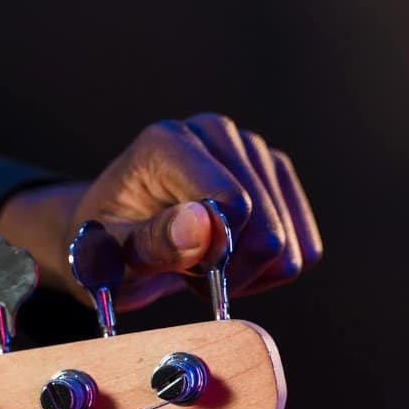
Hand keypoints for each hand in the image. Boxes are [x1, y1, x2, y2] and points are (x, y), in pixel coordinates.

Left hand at [0, 113, 322, 309]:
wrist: (113, 241)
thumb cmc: (103, 249)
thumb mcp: (109, 258)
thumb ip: (152, 242)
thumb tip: (205, 224)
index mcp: (168, 143)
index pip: (232, 205)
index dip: (216, 256)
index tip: (183, 273)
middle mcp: (215, 133)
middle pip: (267, 230)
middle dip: (231, 270)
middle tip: (188, 276)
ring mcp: (252, 150)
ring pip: (289, 243)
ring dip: (248, 273)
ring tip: (201, 265)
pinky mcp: (276, 176)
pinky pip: (304, 249)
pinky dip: (269, 271)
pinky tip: (230, 262)